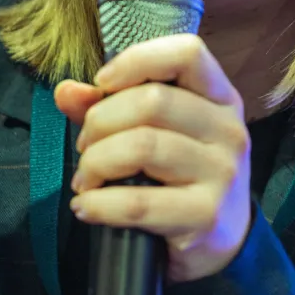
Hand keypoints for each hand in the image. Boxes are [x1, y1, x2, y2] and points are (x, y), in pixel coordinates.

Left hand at [54, 34, 251, 283]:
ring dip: (96, 163)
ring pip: (142, 146)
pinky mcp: (206, 215)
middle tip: (86, 147)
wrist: (218, 241)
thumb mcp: (153, 131)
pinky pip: (138, 202)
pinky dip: (100, 204)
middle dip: (101, 121)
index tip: (103, 83)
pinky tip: (86, 207)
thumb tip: (66, 91)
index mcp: (218, 96)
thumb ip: (108, 105)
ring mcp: (222, 173)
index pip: (189, 52)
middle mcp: (228, 129)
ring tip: (86, 179)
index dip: (138, 59)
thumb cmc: (178, 175)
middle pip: (152, 101)